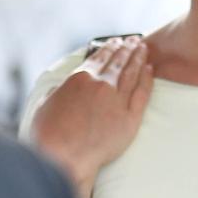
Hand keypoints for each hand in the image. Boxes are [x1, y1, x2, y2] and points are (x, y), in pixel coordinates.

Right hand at [31, 37, 153, 197]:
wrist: (65, 157)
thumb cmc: (49, 135)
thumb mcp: (47, 103)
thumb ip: (59, 90)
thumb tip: (62, 86)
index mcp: (80, 79)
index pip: (99, 57)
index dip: (109, 47)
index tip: (116, 41)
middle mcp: (101, 85)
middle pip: (119, 61)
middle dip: (127, 48)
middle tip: (134, 40)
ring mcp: (117, 100)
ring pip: (132, 73)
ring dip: (139, 58)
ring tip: (144, 49)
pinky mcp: (130, 117)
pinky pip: (142, 93)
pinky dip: (147, 79)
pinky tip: (150, 70)